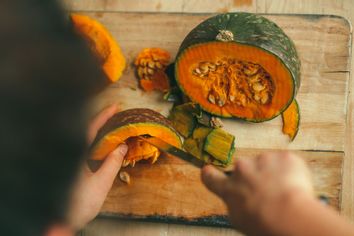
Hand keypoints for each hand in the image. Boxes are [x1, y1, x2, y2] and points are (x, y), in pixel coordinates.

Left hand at [67, 104, 127, 229]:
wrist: (59, 223)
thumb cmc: (77, 206)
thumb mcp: (101, 183)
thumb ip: (112, 163)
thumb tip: (122, 146)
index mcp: (73, 154)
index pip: (89, 128)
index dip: (103, 115)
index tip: (115, 106)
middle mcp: (67, 153)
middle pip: (83, 130)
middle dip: (100, 121)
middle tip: (115, 115)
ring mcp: (66, 159)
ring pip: (80, 139)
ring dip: (96, 132)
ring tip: (111, 127)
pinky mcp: (67, 166)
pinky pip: (79, 148)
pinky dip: (91, 143)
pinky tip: (101, 145)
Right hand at [201, 152, 313, 234]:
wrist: (286, 215)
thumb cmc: (263, 223)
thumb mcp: (239, 219)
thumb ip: (235, 203)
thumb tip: (240, 201)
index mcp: (229, 188)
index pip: (211, 177)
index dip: (210, 174)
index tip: (208, 171)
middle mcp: (242, 169)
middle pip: (246, 169)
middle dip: (255, 176)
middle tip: (268, 193)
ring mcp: (263, 159)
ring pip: (269, 164)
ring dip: (275, 174)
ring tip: (285, 194)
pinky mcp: (283, 157)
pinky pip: (287, 162)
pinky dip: (292, 171)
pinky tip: (296, 187)